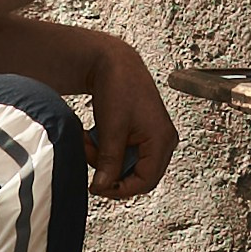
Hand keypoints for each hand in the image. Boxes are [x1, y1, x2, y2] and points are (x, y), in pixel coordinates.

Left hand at [85, 38, 177, 200]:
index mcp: (162, 140)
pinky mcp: (141, 135)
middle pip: (136, 176)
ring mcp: (153, 138)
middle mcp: (163, 141)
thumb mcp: (111, 129)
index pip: (145, 182)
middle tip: (89, 154)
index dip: (119, 189)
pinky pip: (123, 154)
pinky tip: (94, 134)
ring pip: (126, 165)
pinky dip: (105, 150)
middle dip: (109, 169)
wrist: (114, 62)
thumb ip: (109, 161)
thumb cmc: (119, 87)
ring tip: (88, 139)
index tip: (96, 186)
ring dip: (103, 158)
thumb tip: (103, 187)